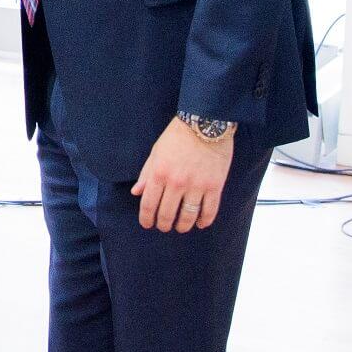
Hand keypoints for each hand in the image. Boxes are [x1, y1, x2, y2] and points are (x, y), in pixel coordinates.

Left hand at [130, 117, 233, 231]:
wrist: (205, 123)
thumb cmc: (177, 136)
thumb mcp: (156, 152)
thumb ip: (146, 174)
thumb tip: (136, 192)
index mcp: (159, 174)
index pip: (149, 205)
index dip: (146, 219)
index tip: (147, 224)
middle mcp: (176, 183)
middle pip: (167, 214)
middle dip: (164, 224)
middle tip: (164, 227)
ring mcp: (197, 186)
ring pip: (188, 216)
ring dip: (183, 226)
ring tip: (181, 227)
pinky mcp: (214, 186)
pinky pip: (210, 210)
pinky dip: (204, 220)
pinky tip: (200, 224)